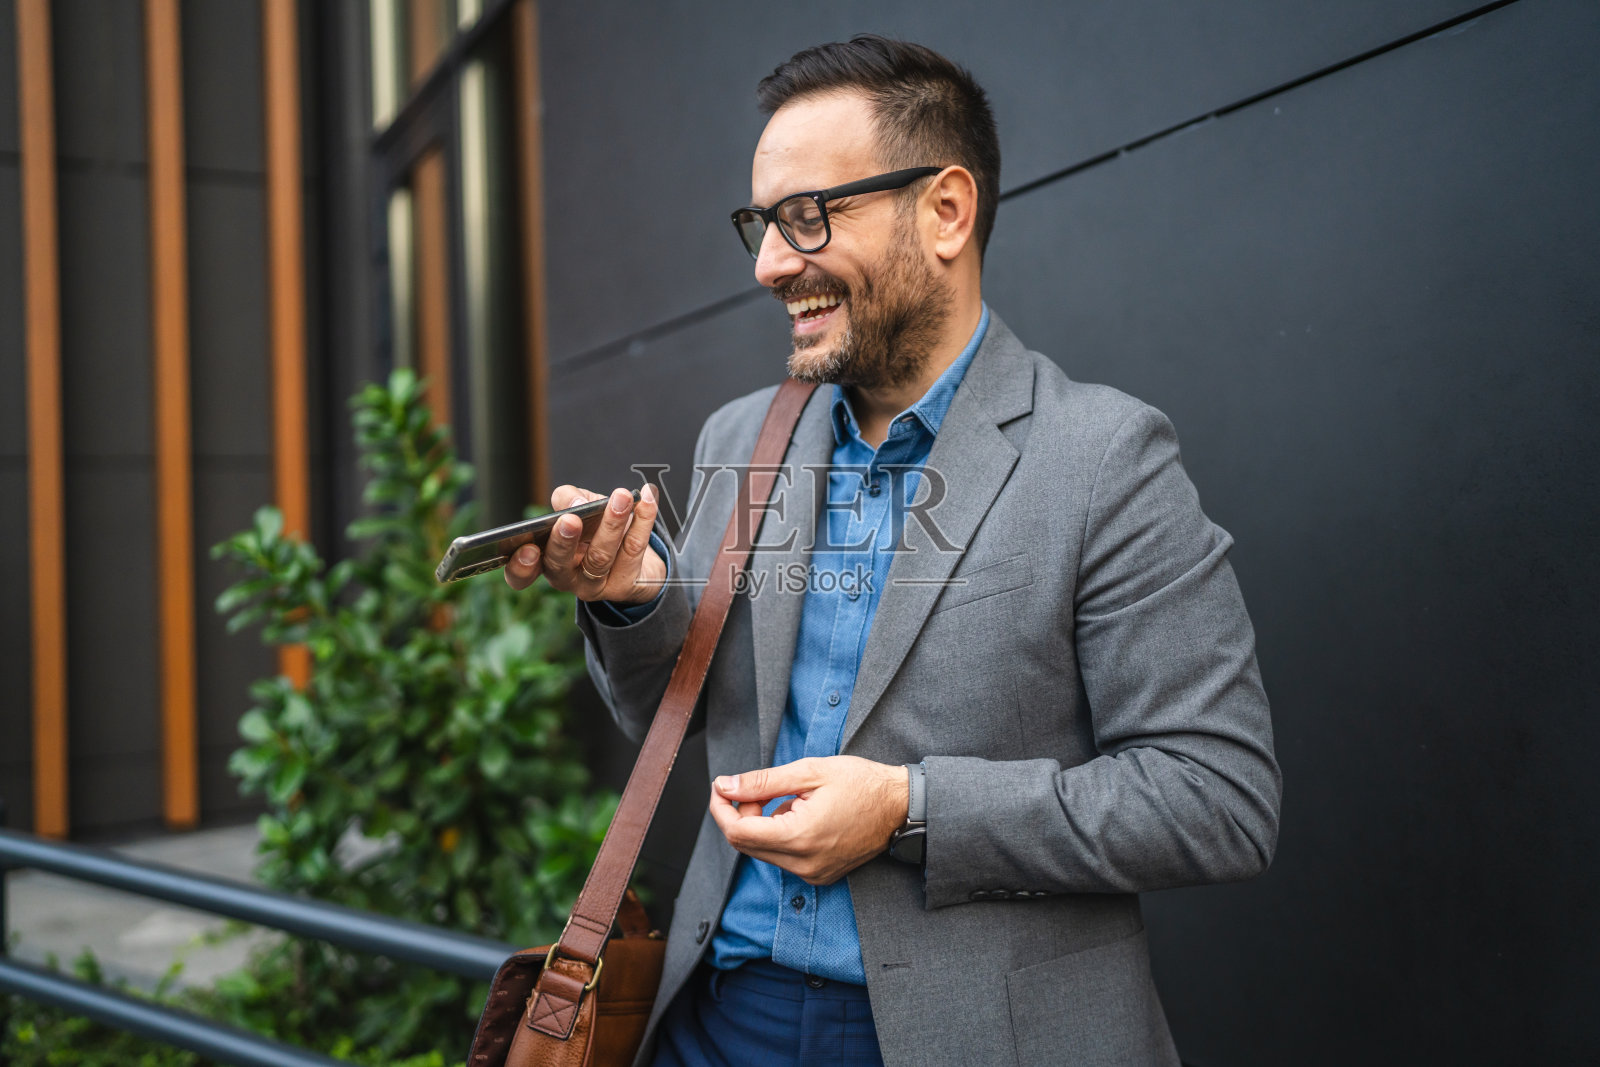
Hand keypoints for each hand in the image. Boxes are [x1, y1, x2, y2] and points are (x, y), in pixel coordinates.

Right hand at [504, 484, 665, 603]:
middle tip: (571, 519)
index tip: (528, 549)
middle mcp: (565, 578)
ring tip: (621, 497)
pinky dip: (643, 520)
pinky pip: (633, 550)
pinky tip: (647, 498)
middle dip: (565, 542)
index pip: (521, 574)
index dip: (520, 566)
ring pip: (601, 557)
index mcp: (543, 560)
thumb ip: (569, 498)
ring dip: (612, 524)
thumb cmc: (593, 527)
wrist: (631, 555)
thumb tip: (575, 502)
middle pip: (561, 565)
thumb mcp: (576, 508)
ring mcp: (594, 586)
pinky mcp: (624, 585)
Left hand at [708, 756, 909, 885]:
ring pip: (763, 852)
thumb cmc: (860, 783)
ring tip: (790, 799)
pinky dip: (779, 836)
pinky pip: (783, 858)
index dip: (721, 808)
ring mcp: (812, 874)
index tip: (721, 787)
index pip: (738, 832)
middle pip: (746, 844)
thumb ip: (762, 782)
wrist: (900, 806)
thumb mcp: (809, 772)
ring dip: (761, 825)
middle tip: (760, 788)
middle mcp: (804, 864)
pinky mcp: (819, 876)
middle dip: (742, 814)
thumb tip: (725, 786)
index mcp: (800, 837)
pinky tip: (801, 816)